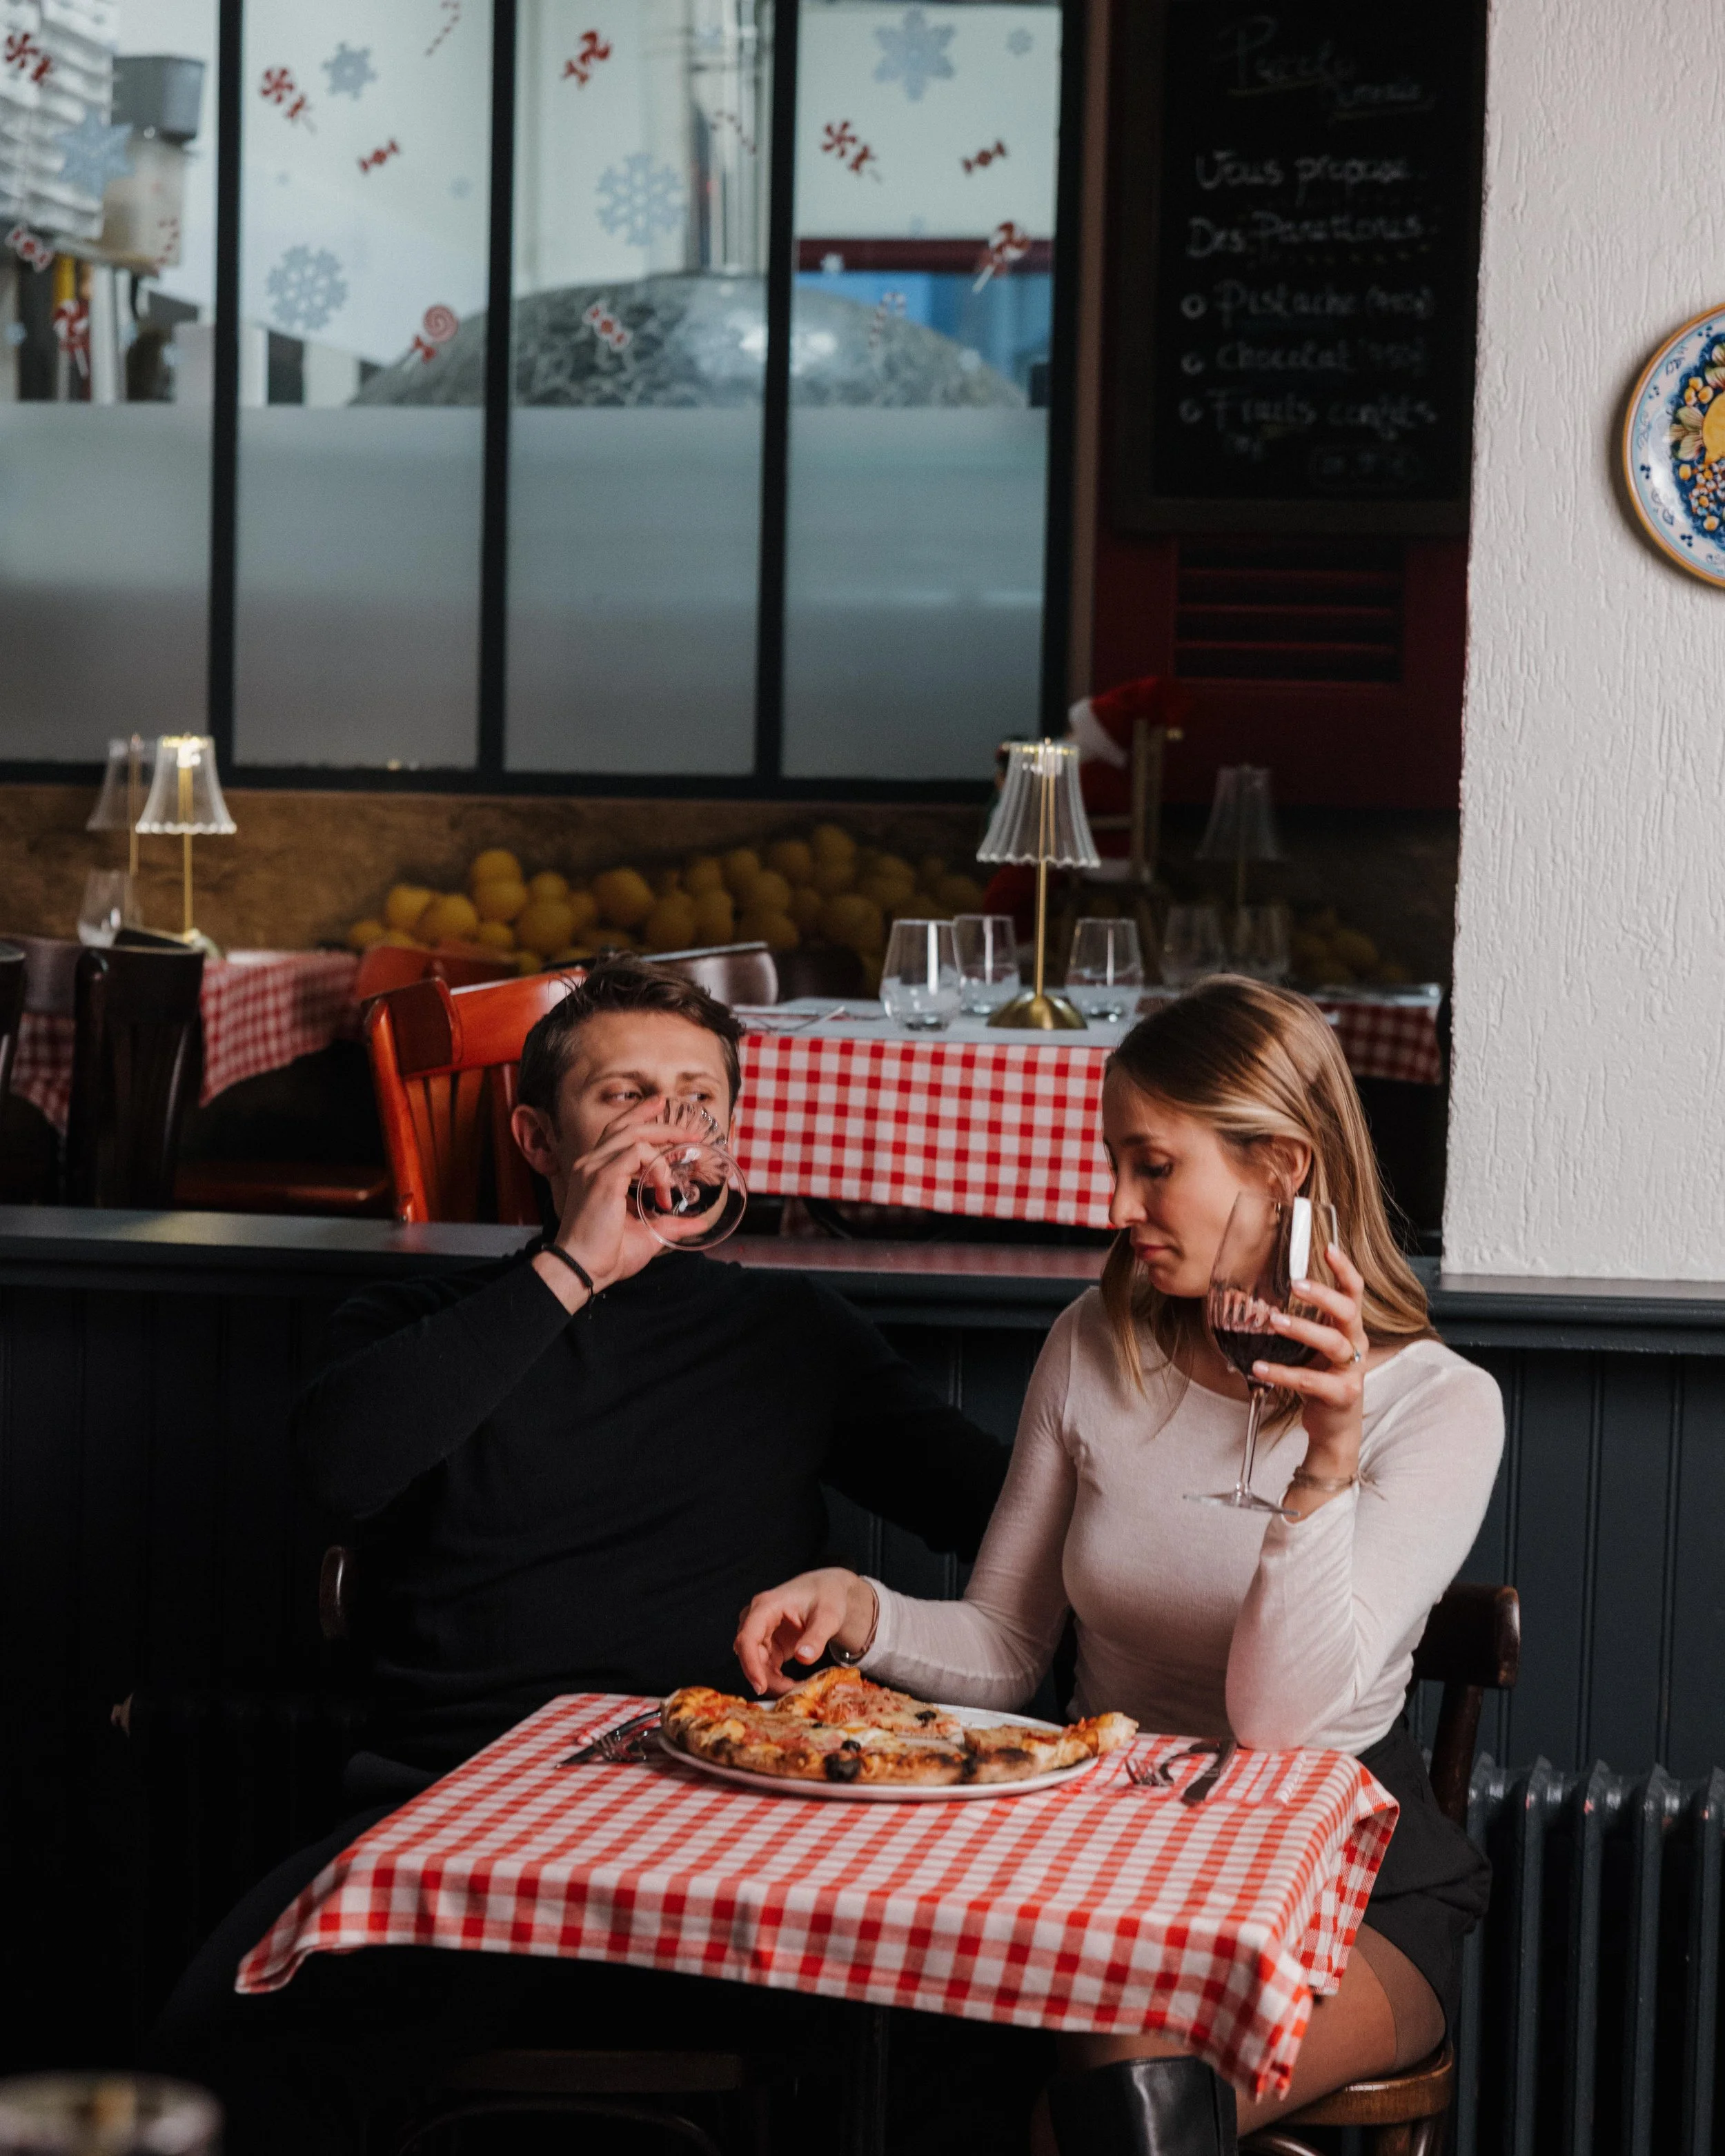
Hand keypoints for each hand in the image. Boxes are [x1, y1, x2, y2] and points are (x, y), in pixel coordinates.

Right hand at [540, 1103, 683, 1305]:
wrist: (583, 1269)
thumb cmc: (607, 1255)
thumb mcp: (647, 1235)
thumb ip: (671, 1224)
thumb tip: (699, 1223)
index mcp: (596, 1172)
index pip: (617, 1132)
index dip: (641, 1117)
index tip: (662, 1108)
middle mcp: (591, 1164)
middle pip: (625, 1125)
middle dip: (659, 1120)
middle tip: (690, 1129)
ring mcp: (594, 1169)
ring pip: (633, 1135)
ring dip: (664, 1144)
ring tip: (683, 1161)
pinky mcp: (603, 1178)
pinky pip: (637, 1154)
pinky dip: (656, 1167)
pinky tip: (664, 1187)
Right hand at [734, 1568, 876, 1695]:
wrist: (828, 1591)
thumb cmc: (827, 1597)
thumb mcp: (828, 1616)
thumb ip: (816, 1637)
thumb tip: (804, 1658)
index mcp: (766, 1606)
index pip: (748, 1638)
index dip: (750, 1664)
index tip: (760, 1687)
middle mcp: (756, 1619)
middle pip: (749, 1655)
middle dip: (766, 1678)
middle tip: (792, 1693)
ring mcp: (760, 1632)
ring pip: (756, 1664)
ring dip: (772, 1681)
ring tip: (798, 1689)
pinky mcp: (767, 1644)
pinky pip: (764, 1667)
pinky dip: (777, 1680)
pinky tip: (793, 1685)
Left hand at [1257, 1242, 1368, 1489]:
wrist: (1334, 1427)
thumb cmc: (1321, 1377)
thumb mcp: (1314, 1346)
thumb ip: (1301, 1322)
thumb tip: (1259, 1294)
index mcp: (1349, 1327)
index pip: (1354, 1291)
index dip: (1344, 1269)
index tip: (1328, 1247)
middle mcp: (1355, 1344)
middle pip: (1348, 1312)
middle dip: (1323, 1296)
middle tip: (1295, 1284)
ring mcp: (1351, 1371)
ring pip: (1333, 1344)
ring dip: (1302, 1330)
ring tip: (1273, 1321)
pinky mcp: (1341, 1395)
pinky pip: (1312, 1380)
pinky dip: (1283, 1373)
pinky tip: (1259, 1367)